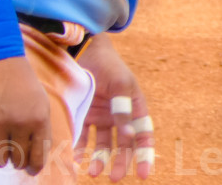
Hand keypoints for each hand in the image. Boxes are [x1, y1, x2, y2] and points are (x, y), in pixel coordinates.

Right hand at [0, 56, 51, 175]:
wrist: (1, 58)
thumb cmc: (22, 82)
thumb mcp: (40, 103)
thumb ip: (40, 129)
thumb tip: (36, 157)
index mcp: (40, 119)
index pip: (38, 157)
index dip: (33, 168)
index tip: (29, 170)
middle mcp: (21, 123)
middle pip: (18, 160)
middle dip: (16, 161)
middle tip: (13, 157)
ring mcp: (0, 122)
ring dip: (0, 158)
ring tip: (0, 150)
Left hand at [75, 34, 154, 179]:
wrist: (84, 50)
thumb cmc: (109, 65)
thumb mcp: (120, 85)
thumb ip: (124, 111)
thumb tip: (129, 136)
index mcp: (135, 108)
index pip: (143, 136)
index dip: (145, 155)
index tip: (143, 175)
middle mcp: (120, 116)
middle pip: (124, 145)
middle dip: (120, 162)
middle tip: (114, 178)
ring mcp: (102, 116)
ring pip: (103, 145)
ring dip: (100, 159)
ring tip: (93, 172)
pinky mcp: (85, 114)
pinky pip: (83, 136)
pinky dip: (80, 148)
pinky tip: (76, 158)